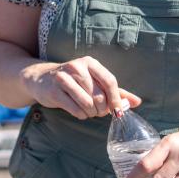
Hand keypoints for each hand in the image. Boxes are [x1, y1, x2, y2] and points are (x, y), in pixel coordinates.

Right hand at [21, 56, 141, 119]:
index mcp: (89, 63)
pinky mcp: (53, 90)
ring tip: (87, 111)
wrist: (41, 79)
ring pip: (87, 103)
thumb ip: (116, 92)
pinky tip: (78, 111)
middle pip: (99, 95)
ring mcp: (63, 78)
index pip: (110, 81)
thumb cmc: (73, 82)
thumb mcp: (94, 82)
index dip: (116, 99)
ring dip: (90, 113)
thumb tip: (137, 102)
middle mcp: (77, 67)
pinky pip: (75, 109)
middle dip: (101, 109)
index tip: (117, 111)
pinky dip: (80, 115)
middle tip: (97, 111)